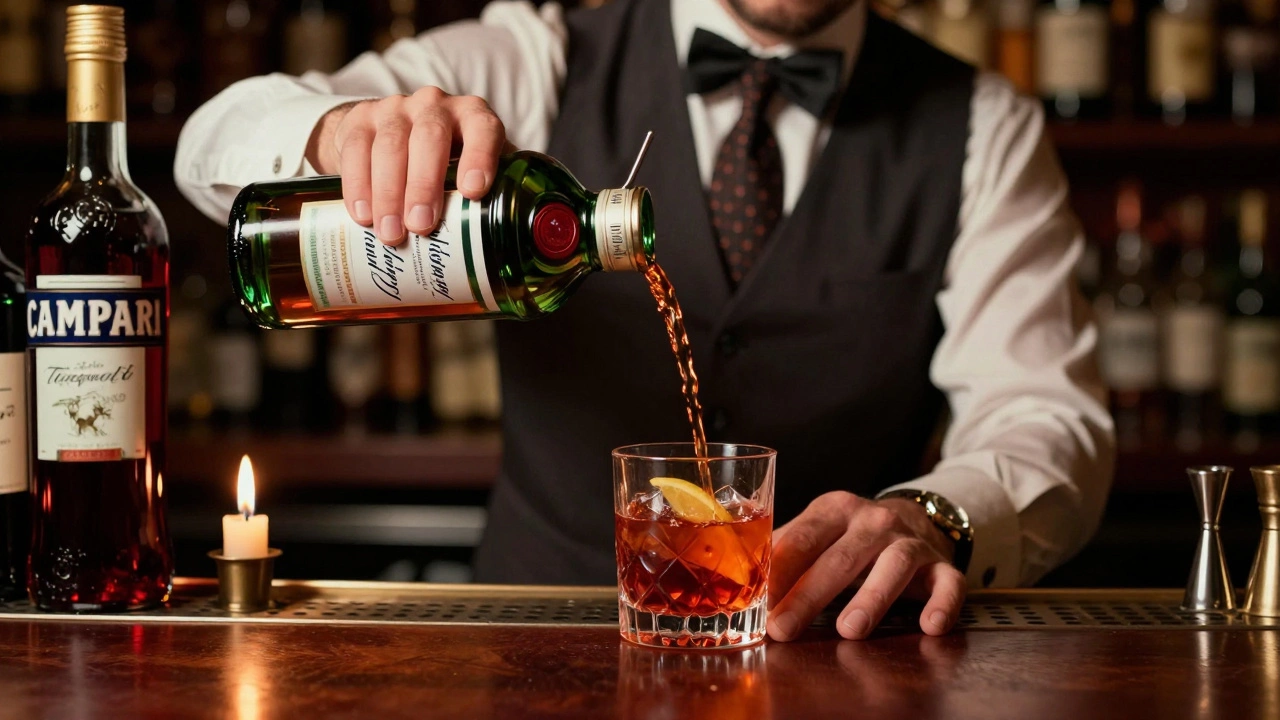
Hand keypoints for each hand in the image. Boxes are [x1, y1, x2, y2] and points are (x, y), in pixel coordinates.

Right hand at [305, 86, 509, 244]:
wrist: (391, 135)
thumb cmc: (446, 163)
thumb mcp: (472, 170)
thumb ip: (493, 194)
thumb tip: (508, 245)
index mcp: (473, 117)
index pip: (483, 129)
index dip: (480, 157)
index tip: (472, 191)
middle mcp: (435, 106)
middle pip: (430, 137)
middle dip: (424, 184)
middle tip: (421, 226)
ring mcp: (396, 109)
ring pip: (391, 145)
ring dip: (389, 193)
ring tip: (391, 233)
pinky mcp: (361, 119)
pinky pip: (356, 149)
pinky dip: (358, 186)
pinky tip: (363, 216)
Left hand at [766, 492, 966, 640]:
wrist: (916, 519)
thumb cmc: (852, 535)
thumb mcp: (819, 532)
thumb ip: (786, 552)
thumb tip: (744, 585)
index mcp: (835, 509)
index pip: (802, 540)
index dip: (779, 573)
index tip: (758, 604)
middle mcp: (874, 520)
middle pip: (840, 558)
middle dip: (808, 596)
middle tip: (783, 628)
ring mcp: (911, 542)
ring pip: (894, 567)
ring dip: (871, 599)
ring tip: (849, 630)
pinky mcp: (942, 565)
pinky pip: (949, 583)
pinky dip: (943, 604)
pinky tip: (930, 625)